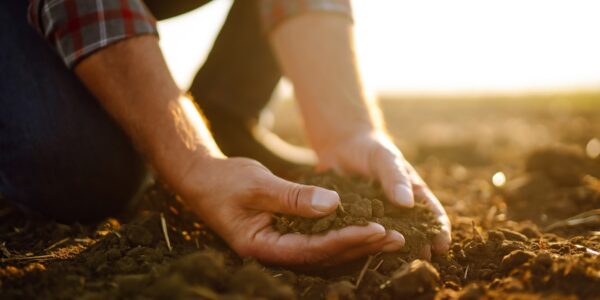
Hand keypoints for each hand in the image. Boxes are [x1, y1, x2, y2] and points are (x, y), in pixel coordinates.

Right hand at [179, 156, 404, 264]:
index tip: (377, 229)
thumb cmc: (224, 181)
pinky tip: (365, 229)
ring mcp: (280, 246)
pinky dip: (343, 234)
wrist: (202, 179)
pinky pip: (319, 240)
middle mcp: (273, 253)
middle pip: (324, 256)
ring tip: (390, 237)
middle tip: (396, 237)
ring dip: (357, 244)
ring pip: (325, 251)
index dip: (346, 240)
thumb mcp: (257, 184)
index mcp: (262, 247)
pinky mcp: (286, 236)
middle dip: (360, 246)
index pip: (312, 249)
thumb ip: (293, 197)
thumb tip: (335, 204)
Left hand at [315, 131, 451, 256]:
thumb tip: (407, 203)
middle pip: (414, 233)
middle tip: (421, 262)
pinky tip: (364, 254)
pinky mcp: (356, 220)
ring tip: (396, 264)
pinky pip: (362, 234)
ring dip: (393, 250)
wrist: (341, 146)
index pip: (432, 215)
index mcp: (413, 194)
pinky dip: (365, 243)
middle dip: (419, 247)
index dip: (439, 231)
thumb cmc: (371, 149)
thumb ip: (395, 178)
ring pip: (388, 237)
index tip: (442, 245)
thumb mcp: (385, 159)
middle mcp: (398, 210)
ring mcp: (378, 217)